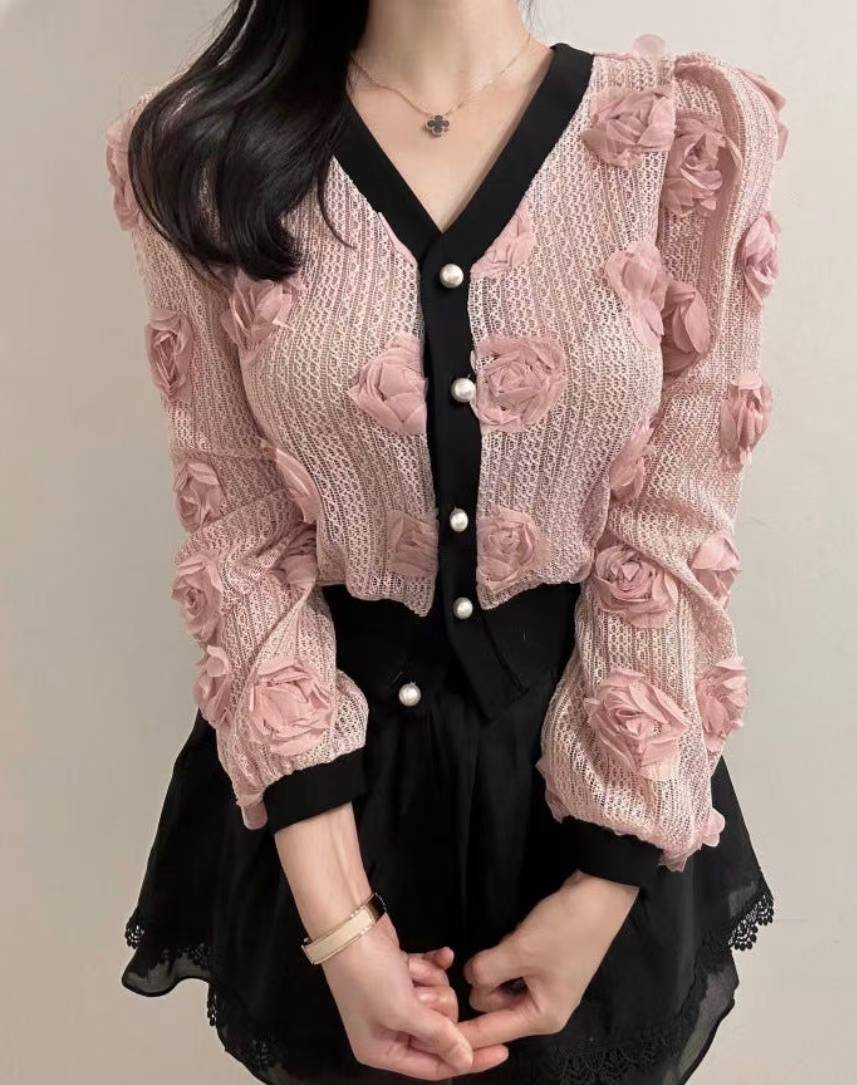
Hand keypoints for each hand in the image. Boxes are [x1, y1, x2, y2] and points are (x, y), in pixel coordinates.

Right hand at [321, 913, 509, 1079]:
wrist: (348, 925)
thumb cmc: (368, 975)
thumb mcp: (403, 1011)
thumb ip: (438, 1036)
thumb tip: (465, 1060)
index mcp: (382, 1050)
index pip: (434, 1066)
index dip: (468, 1059)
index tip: (501, 1049)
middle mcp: (389, 1028)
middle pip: (439, 1028)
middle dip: (436, 1004)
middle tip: (419, 991)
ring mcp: (396, 998)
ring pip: (439, 998)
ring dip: (431, 981)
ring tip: (411, 970)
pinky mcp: (403, 972)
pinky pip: (432, 974)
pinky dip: (434, 965)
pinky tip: (442, 954)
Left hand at [458, 871, 638, 1046]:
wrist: (600, 894)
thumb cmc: (564, 928)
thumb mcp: (520, 951)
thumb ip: (487, 971)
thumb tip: (470, 979)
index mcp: (541, 1017)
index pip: (490, 1033)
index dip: (462, 1033)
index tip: (436, 1034)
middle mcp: (543, 1009)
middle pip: (492, 1008)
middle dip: (483, 983)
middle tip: (495, 954)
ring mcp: (544, 987)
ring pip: (499, 987)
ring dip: (494, 967)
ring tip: (506, 944)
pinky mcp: (543, 966)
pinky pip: (511, 971)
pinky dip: (505, 958)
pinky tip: (512, 940)